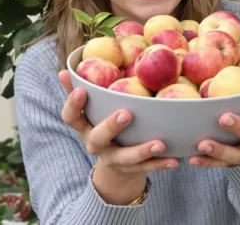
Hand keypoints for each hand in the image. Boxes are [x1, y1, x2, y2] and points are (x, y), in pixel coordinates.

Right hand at [58, 69, 179, 174]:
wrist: (114, 165)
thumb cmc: (102, 124)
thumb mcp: (90, 111)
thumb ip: (78, 90)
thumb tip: (64, 70)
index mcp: (84, 127)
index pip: (71, 117)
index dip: (73, 105)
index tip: (81, 90)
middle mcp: (96, 145)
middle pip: (98, 138)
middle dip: (111, 127)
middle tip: (126, 114)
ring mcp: (114, 159)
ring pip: (126, 158)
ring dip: (142, 151)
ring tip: (160, 144)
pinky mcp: (132, 169)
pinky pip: (147, 168)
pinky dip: (161, 164)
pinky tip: (174, 160)